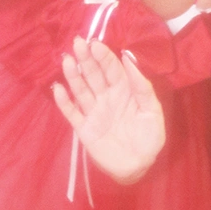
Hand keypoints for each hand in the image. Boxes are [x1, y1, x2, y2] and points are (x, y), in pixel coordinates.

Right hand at [53, 36, 165, 182]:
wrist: (138, 167)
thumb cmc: (149, 138)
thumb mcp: (152, 112)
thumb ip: (142, 87)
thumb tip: (129, 59)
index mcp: (124, 91)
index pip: (112, 69)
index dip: (104, 56)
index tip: (95, 44)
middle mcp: (107, 98)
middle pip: (94, 75)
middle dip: (86, 59)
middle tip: (77, 43)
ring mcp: (94, 112)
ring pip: (81, 90)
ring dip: (73, 75)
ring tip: (66, 60)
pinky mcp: (84, 128)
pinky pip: (72, 113)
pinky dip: (64, 101)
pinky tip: (58, 88)